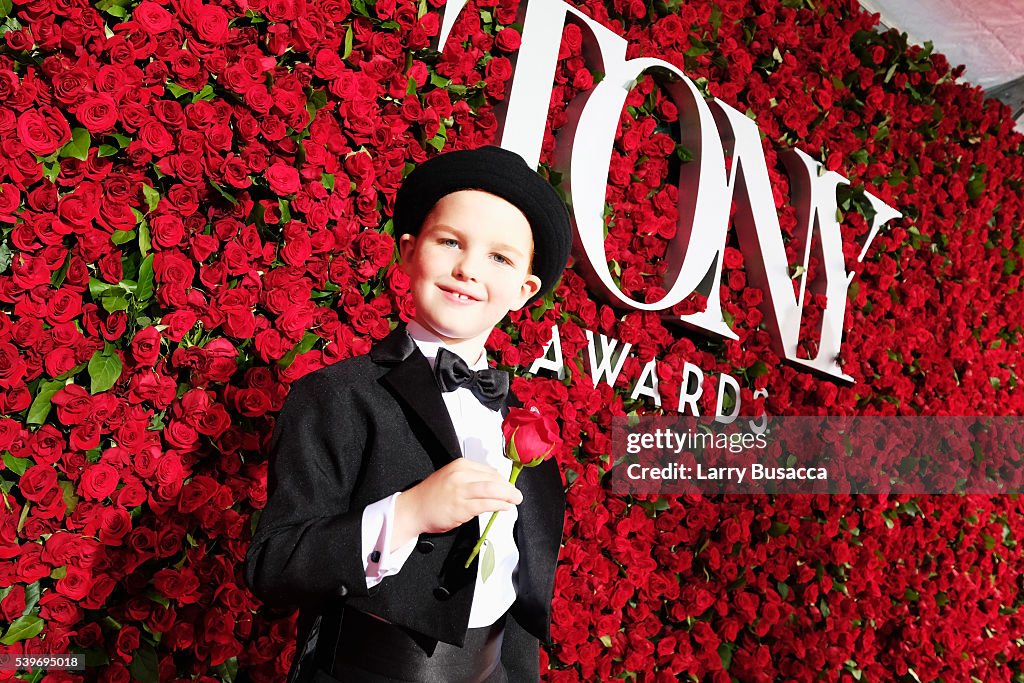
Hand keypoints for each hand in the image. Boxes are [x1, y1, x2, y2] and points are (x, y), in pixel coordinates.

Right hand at [391, 459, 522, 549]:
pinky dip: (499, 505)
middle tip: (517, 495)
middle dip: (509, 488)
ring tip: (515, 500)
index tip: (509, 486)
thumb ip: (471, 478)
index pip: (489, 470)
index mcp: (460, 465)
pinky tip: (505, 507)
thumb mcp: (452, 477)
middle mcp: (460, 475)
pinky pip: (486, 504)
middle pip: (494, 479)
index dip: (503, 480)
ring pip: (493, 490)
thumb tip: (495, 484)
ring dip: (508, 496)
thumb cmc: (432, 495)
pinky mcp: (461, 507)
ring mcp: (460, 491)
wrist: (414, 509)